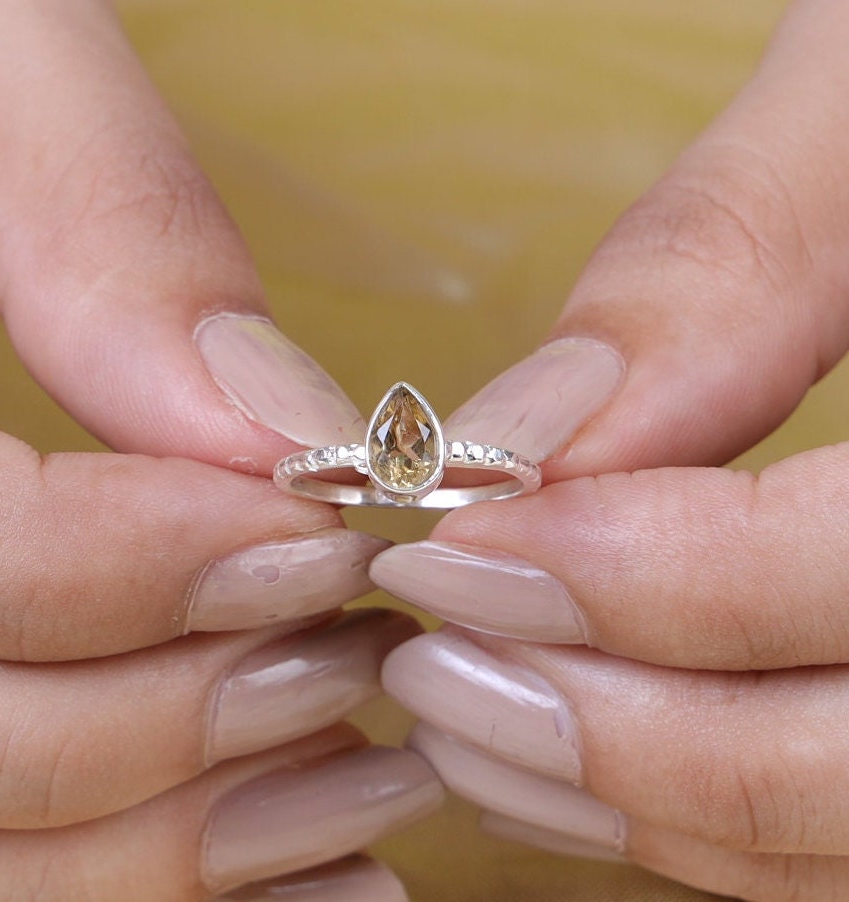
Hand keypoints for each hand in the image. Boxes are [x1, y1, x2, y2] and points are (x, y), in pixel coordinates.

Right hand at [0, 1, 440, 897]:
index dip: (151, 562)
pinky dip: (179, 899)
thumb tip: (276, 418)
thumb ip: (92, 213)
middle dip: (204, 719)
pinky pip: (12, 885)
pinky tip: (310, 881)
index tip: (333, 531)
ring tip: (376, 786)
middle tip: (368, 658)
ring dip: (209, 852)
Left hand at [374, 1, 848, 897]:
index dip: (644, 582)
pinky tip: (561, 760)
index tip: (452, 551)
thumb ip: (716, 273)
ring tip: (460, 721)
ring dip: (626, 805)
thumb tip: (519, 441)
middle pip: (841, 770)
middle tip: (432, 670)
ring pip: (826, 838)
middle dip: (614, 734)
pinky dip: (682, 827)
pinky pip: (817, 838)